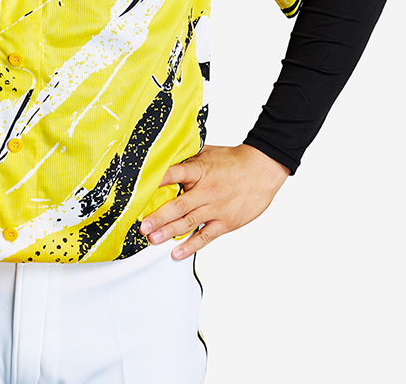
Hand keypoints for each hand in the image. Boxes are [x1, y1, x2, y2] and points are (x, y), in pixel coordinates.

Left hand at [139, 144, 289, 259]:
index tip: (142, 188)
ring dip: (169, 233)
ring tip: (153, 239)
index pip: (176, 174)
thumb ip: (188, 159)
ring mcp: (216, 208)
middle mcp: (206, 191)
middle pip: (178, 206)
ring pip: (188, 223)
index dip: (159, 180)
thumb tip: (166, 157)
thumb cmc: (233, 161)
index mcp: (200, 170)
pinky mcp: (226, 222)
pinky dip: (191, 246)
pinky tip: (177, 253)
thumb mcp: (208, 152)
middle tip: (143, 226)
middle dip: (158, 217)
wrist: (262, 170)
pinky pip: (205, 236)